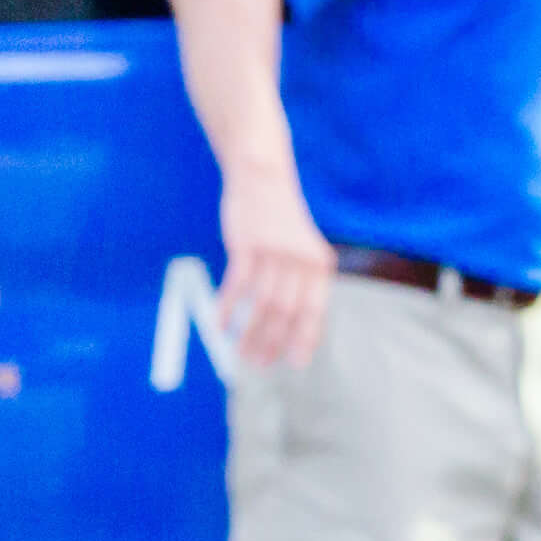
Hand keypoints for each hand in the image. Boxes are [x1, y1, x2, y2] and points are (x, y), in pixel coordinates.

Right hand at [216, 171, 335, 370]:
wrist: (263, 176)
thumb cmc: (280, 220)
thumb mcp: (302, 248)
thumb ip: (301, 282)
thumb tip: (289, 329)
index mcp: (320, 264)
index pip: (314, 311)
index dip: (303, 340)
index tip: (293, 364)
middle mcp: (301, 259)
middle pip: (285, 313)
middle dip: (271, 343)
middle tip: (257, 364)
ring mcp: (274, 251)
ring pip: (261, 304)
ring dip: (249, 334)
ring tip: (239, 353)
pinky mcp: (248, 244)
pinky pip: (237, 285)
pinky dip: (228, 309)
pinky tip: (220, 326)